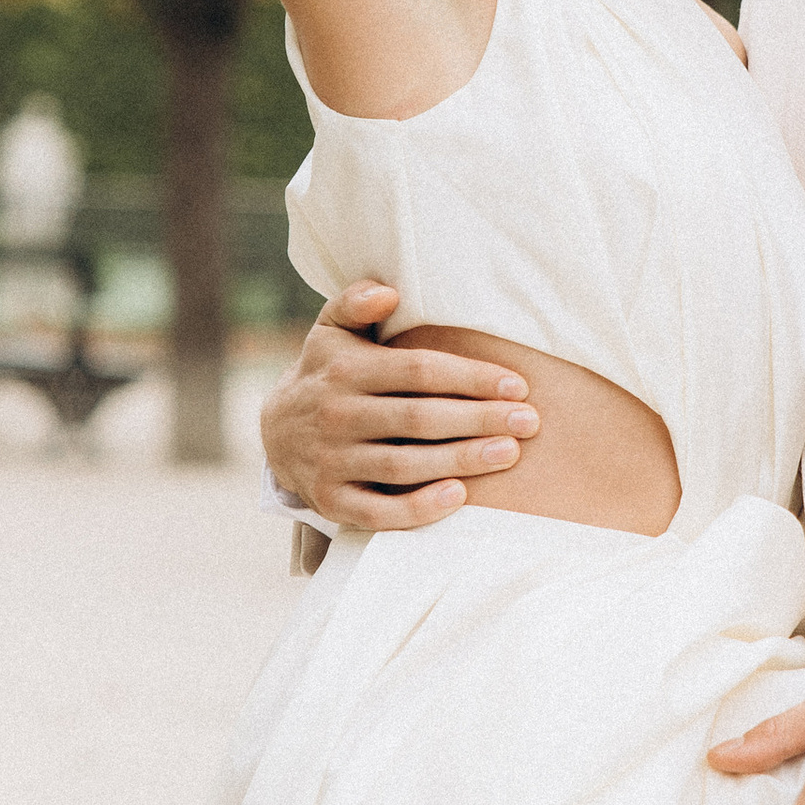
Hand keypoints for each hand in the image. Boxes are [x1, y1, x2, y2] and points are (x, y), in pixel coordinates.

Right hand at [260, 282, 539, 529]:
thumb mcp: (330, 331)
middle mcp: (336, 416)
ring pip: (405, 466)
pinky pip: (379, 513)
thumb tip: (388, 291)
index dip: (471, 377)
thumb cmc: (326, 373)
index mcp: (345, 370)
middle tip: (529, 422)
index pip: (419, 371)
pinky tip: (459, 496)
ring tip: (508, 453)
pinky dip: (419, 509)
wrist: (275, 433)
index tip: (516, 385)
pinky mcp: (331, 502)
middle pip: (419, 419)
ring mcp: (332, 462)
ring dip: (461, 460)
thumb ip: (355, 302)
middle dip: (479, 419)